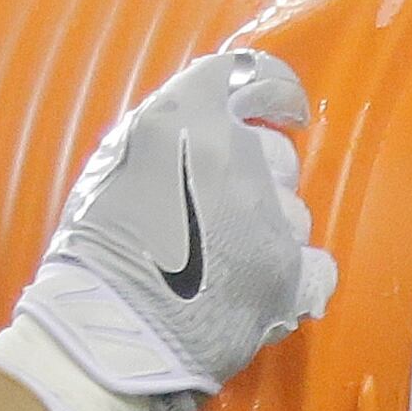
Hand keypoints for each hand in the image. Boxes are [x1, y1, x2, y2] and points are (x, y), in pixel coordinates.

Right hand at [14, 47, 336, 407]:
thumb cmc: (94, 258)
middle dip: (261, 182)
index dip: (277, 94)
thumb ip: (168, 135)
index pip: (253, 76)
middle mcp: (233, 154)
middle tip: (224, 219)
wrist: (100, 335)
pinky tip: (265, 292)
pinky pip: (317, 268)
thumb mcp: (116, 164)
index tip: (286, 111)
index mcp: (186, 116)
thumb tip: (209, 126)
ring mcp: (263, 215)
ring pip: (294, 213)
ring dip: (269, 235)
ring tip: (226, 268)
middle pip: (278, 154)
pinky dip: (296, 281)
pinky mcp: (284, 274)